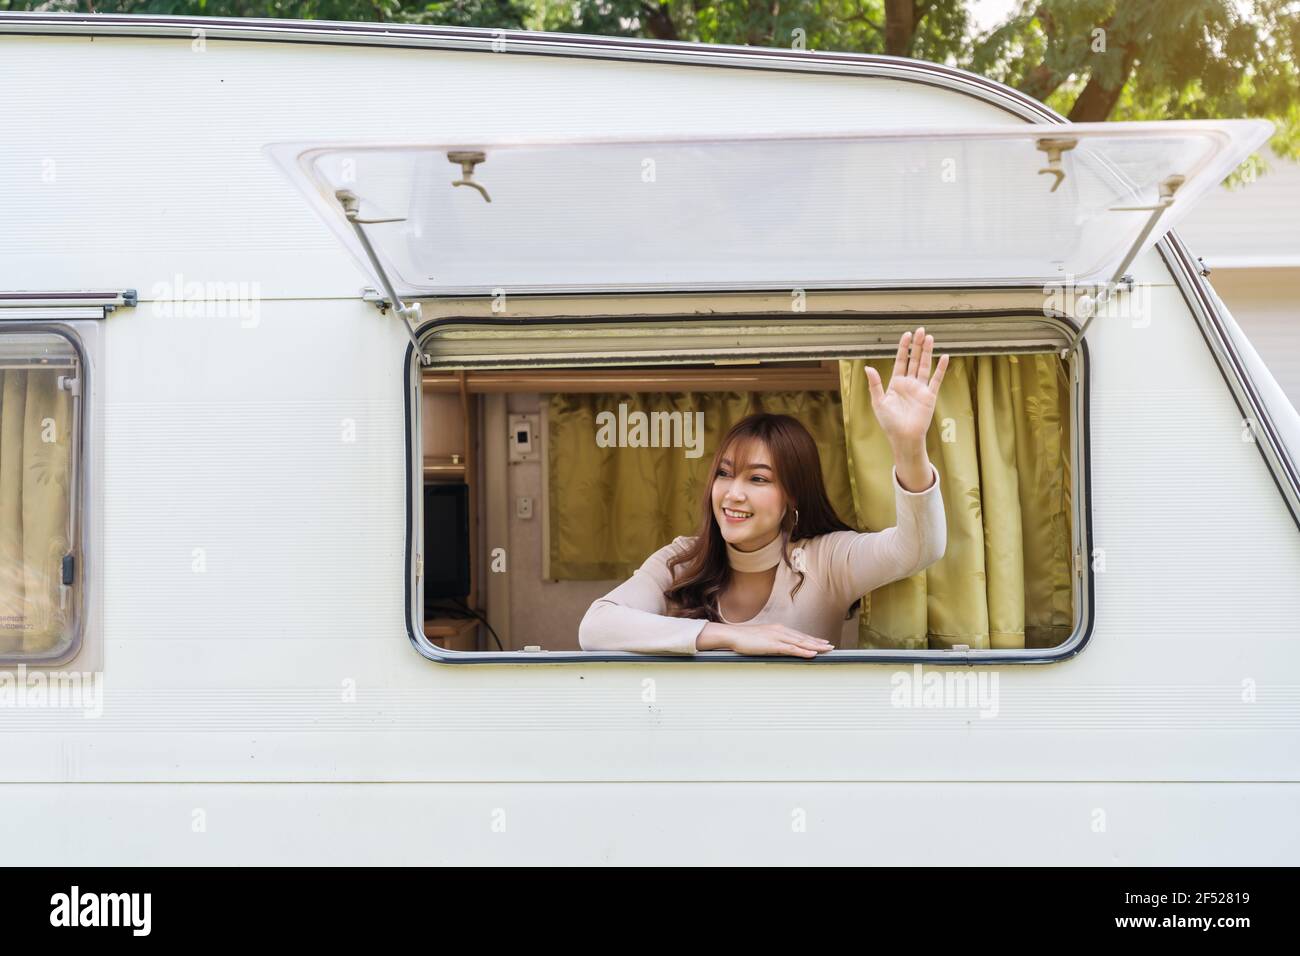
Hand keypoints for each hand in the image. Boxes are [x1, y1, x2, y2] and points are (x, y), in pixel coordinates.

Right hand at [697, 622, 833, 656]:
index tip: (821, 642)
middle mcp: (780, 631)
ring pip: (801, 642)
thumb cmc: (744, 638)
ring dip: (815, 646)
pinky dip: (803, 651)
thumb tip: (777, 647)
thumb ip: (771, 641)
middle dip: (818, 642)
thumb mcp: (761, 638)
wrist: (733, 635)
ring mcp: (778, 637)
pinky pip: (792, 649)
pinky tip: (812, 654)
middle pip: (803, 637)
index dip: (811, 639)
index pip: (798, 635)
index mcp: (777, 629)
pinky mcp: (773, 645)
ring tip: (826, 649)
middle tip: (830, 646)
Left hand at [865, 327, 948, 448]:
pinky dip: (940, 369)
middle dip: (917, 345)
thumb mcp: (878, 402)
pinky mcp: (930, 396)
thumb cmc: (889, 423)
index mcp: (895, 383)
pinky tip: (944, 357)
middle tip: (921, 330)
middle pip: (914, 360)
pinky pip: (936, 380)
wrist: (903, 437)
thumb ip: (874, 384)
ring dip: (927, 352)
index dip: (904, 348)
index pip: (901, 361)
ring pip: (924, 366)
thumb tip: (868, 367)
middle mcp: (909, 384)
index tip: (906, 335)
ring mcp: (920, 389)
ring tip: (930, 337)